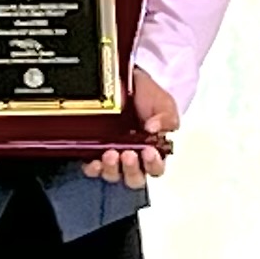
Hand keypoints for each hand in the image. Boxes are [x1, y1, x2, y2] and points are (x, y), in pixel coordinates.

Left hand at [85, 67, 177, 186]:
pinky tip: (94, 161)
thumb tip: (154, 129)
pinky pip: (92, 168)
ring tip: (111, 154)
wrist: (129, 80)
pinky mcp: (94, 152)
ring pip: (113, 175)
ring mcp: (114, 156)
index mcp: (154, 152)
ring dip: (112, 169)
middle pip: (134, 178)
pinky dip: (93, 168)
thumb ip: (167, 119)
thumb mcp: (165, 105)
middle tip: (128, 155)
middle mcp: (134, 158)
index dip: (153, 164)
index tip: (149, 151)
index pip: (155, 168)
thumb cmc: (148, 97)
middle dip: (131, 169)